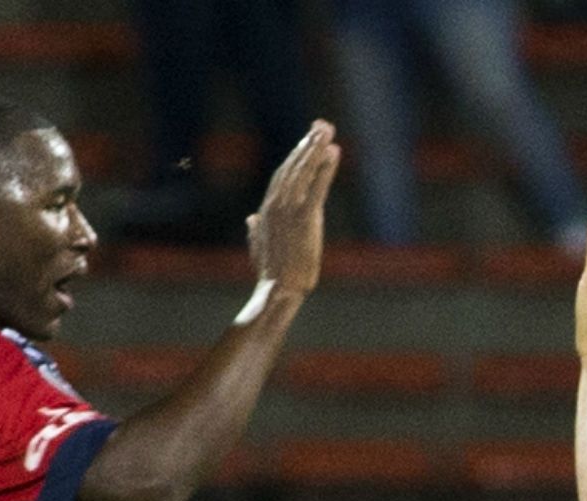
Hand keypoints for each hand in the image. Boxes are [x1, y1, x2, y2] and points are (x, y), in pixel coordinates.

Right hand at [248, 121, 341, 294]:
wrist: (278, 289)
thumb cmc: (272, 273)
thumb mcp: (259, 247)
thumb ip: (256, 230)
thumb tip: (251, 219)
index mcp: (267, 209)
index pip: (282, 175)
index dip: (295, 156)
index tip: (307, 139)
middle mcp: (277, 204)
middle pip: (294, 166)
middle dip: (308, 143)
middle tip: (322, 125)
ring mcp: (291, 209)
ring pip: (305, 171)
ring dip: (317, 148)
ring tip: (328, 131)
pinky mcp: (306, 217)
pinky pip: (318, 187)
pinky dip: (326, 168)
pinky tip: (335, 152)